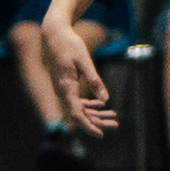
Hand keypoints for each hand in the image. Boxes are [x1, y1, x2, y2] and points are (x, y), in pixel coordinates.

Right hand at [42, 17, 117, 132]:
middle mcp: (62, 91)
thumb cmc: (69, 46)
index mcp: (66, 87)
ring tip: (113, 118)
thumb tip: (105, 99)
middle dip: (97, 122)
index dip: (88, 126)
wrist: (54, 35)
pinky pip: (77, 100)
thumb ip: (94, 80)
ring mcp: (63, 89)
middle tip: (115, 125)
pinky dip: (90, 104)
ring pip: (79, 108)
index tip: (100, 134)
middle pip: (79, 114)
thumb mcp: (84, 60)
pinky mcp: (66, 86)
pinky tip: (102, 105)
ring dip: (95, 114)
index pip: (76, 113)